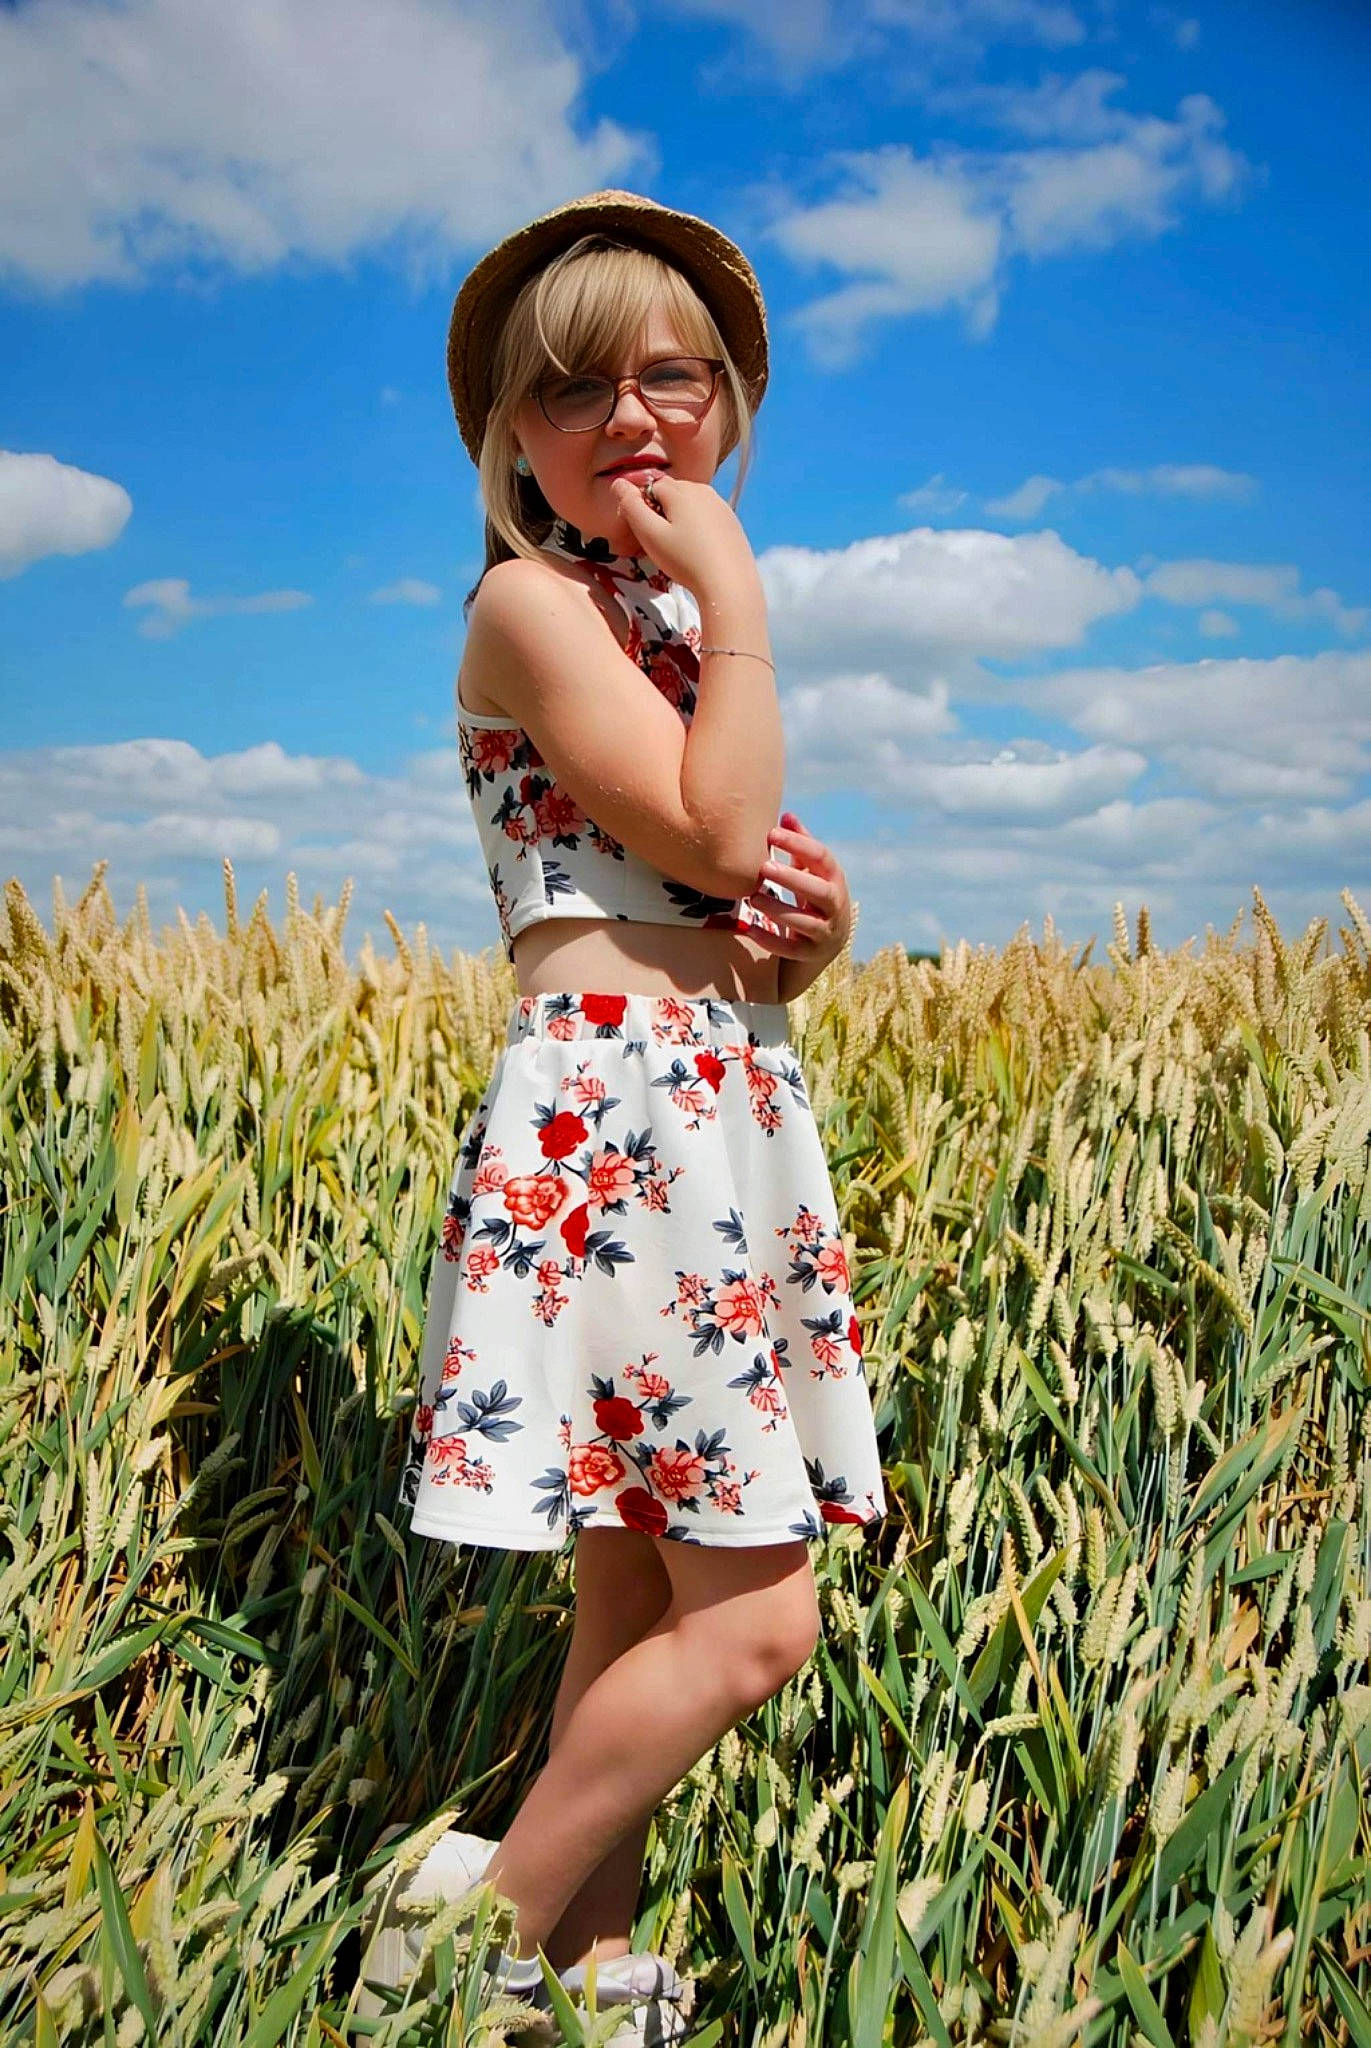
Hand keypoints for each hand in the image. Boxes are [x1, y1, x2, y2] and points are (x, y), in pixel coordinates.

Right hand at [608, 472, 760, 605]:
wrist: (730, 585)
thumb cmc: (686, 561)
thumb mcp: (650, 535)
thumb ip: (632, 507)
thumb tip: (619, 483)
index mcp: (682, 491)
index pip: (651, 486)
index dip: (643, 507)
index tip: (645, 532)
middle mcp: (704, 491)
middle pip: (672, 493)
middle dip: (662, 512)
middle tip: (661, 543)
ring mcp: (721, 505)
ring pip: (690, 505)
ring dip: (680, 520)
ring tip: (681, 549)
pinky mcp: (732, 522)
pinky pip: (707, 517)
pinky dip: (698, 529)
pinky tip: (699, 551)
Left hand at [742, 810, 852, 966]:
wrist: (827, 944)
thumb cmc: (813, 897)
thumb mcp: (812, 872)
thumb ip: (801, 845)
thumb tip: (786, 815)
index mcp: (834, 879)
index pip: (821, 857)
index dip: (798, 843)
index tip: (771, 833)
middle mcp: (835, 906)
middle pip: (820, 891)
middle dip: (793, 878)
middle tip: (764, 867)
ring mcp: (825, 932)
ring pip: (806, 923)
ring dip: (778, 910)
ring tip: (753, 899)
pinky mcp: (811, 954)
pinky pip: (791, 949)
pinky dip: (771, 940)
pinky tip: (749, 928)